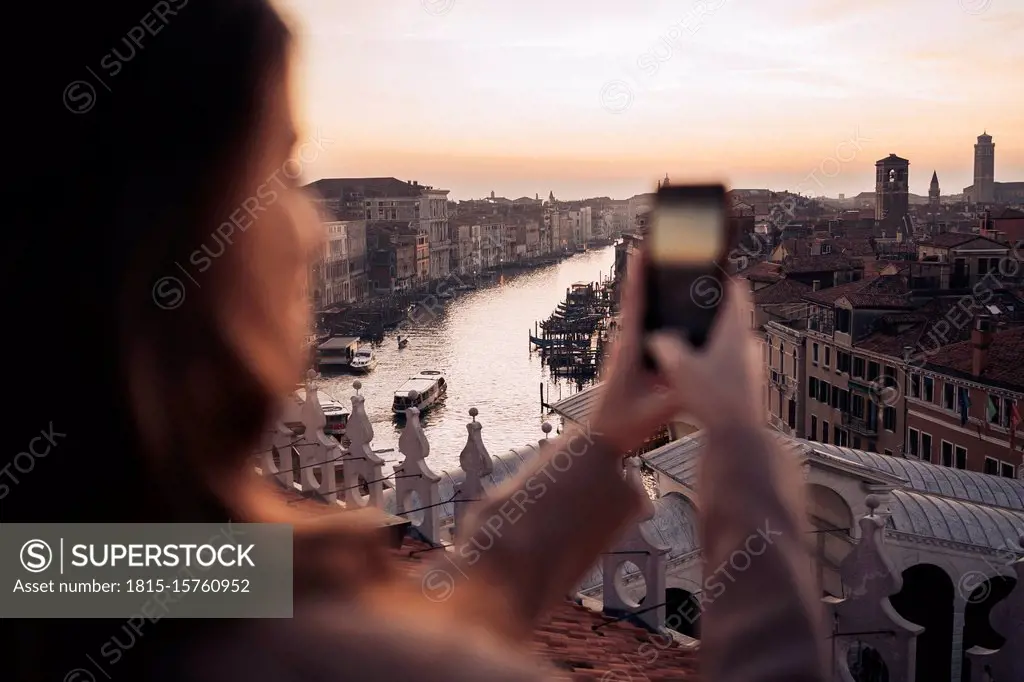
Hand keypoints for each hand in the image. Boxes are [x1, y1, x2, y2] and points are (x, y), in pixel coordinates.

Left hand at [589, 251, 681, 453]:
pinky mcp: (634, 358)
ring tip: (669, 263)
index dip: (640, 275)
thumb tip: (704, 375)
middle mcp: (627, 342)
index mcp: (629, 348)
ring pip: (642, 310)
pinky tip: (673, 305)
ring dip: (653, 286)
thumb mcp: (656, 410)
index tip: (644, 248)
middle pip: (639, 297)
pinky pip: (647, 325)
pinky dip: (657, 308)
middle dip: (649, 270)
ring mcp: (629, 349)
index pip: (635, 304)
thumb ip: (679, 394)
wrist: (602, 439)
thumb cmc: (623, 424)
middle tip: (662, 243)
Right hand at [646, 278, 763, 433]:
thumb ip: (665, 345)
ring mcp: (751, 366)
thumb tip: (656, 337)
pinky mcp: (748, 385)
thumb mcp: (680, 366)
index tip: (710, 269)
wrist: (737, 437)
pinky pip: (731, 364)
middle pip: (732, 317)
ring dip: (713, 339)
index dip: (723, 278)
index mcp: (734, 333)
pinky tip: (698, 374)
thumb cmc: (714, 398)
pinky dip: (715, 361)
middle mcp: (748, 345)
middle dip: (711, 312)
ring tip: (689, 342)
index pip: (736, 292)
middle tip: (690, 308)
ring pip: (731, 343)